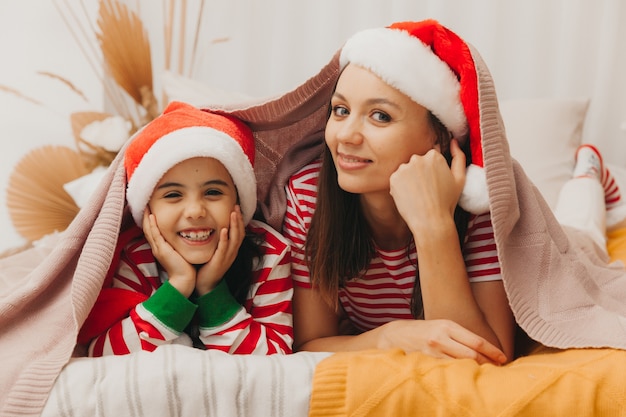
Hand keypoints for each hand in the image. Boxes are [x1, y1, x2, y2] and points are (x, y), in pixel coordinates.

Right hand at [142, 209, 195, 296]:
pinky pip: (155, 235)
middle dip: (146, 216)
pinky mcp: (163, 250)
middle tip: (145, 203)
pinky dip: (153, 225)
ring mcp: (158, 248)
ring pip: (149, 230)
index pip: (152, 230)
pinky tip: (152, 217)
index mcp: (160, 247)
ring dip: (147, 217)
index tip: (150, 208)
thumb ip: (178, 243)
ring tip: (146, 206)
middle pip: (147, 228)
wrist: (184, 280)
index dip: (150, 219)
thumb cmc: (185, 266)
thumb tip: (184, 234)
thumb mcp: (179, 251)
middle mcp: (157, 247)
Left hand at [195, 206, 245, 295]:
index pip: (239, 232)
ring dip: (235, 225)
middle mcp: (232, 253)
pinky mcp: (220, 262)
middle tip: (236, 206)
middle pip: (240, 233)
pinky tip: (224, 229)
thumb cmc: (207, 268)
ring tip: (233, 213)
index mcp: (232, 250)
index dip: (239, 220)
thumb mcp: (214, 252)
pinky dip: (225, 238)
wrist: (205, 286)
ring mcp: (227, 257)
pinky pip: (224, 248)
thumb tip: (212, 227)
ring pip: (235, 239)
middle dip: (239, 219)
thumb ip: (216, 241)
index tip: (236, 208)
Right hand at [377, 319, 506, 364]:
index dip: (493, 351)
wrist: (394, 335)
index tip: (503, 358)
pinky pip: (448, 371)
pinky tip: (465, 377)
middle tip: (498, 370)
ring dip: (476, 371)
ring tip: (485, 375)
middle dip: (488, 364)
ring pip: (462, 365)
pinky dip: (459, 374)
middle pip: (472, 355)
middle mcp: (441, 337)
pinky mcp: (426, 362)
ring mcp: (432, 351)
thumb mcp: (441, 326)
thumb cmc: (422, 331)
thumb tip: (482, 350)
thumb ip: (459, 336)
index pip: (476, 341)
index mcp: (447, 325)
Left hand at [389, 139, 465, 231]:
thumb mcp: (460, 178)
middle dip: (420, 174)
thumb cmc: (447, 202)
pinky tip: (410, 197)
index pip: (430, 158)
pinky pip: (397, 180)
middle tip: (427, 191)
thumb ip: (458, 156)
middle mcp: (417, 158)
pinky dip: (401, 187)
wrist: (430, 221)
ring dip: (410, 180)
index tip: (435, 183)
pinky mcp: (393, 178)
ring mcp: (404, 168)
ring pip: (406, 171)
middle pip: (417, 163)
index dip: (433, 172)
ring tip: (419, 195)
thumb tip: (454, 141)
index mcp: (434, 156)